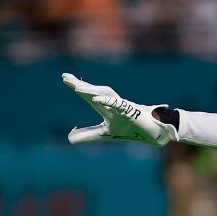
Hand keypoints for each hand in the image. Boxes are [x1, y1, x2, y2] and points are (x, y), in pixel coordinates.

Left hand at [62, 73, 176, 145]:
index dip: (77, 86)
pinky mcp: (130, 111)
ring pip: (104, 95)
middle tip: (65, 77)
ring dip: (91, 91)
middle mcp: (111, 103)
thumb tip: (69, 138)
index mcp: (105, 107)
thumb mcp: (104, 135)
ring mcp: (121, 106)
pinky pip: (117, 104)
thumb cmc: (129, 130)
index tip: (64, 78)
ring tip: (76, 88)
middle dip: (80, 85)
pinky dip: (107, 101)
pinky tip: (96, 99)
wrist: (151, 133)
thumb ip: (88, 135)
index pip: (88, 95)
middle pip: (94, 91)